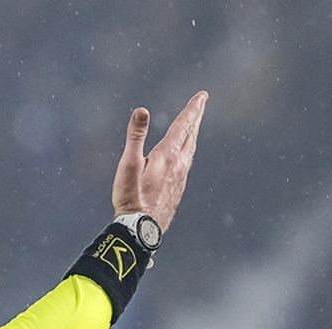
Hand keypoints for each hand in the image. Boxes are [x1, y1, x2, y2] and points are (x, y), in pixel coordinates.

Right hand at [111, 91, 207, 230]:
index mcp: (168, 155)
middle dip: (196, 117)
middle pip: (191, 135)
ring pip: (191, 149)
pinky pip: (187, 162)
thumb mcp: (129, 165)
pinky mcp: (178, 189)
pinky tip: (185, 155)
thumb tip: (142, 111)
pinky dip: (189, 150)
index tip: (202, 96)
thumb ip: (136, 136)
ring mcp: (181, 178)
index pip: (184, 125)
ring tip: (194, 125)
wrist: (141, 228)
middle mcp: (180, 165)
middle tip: (202, 102)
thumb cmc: (131, 198)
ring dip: (193, 133)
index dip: (192, 109)